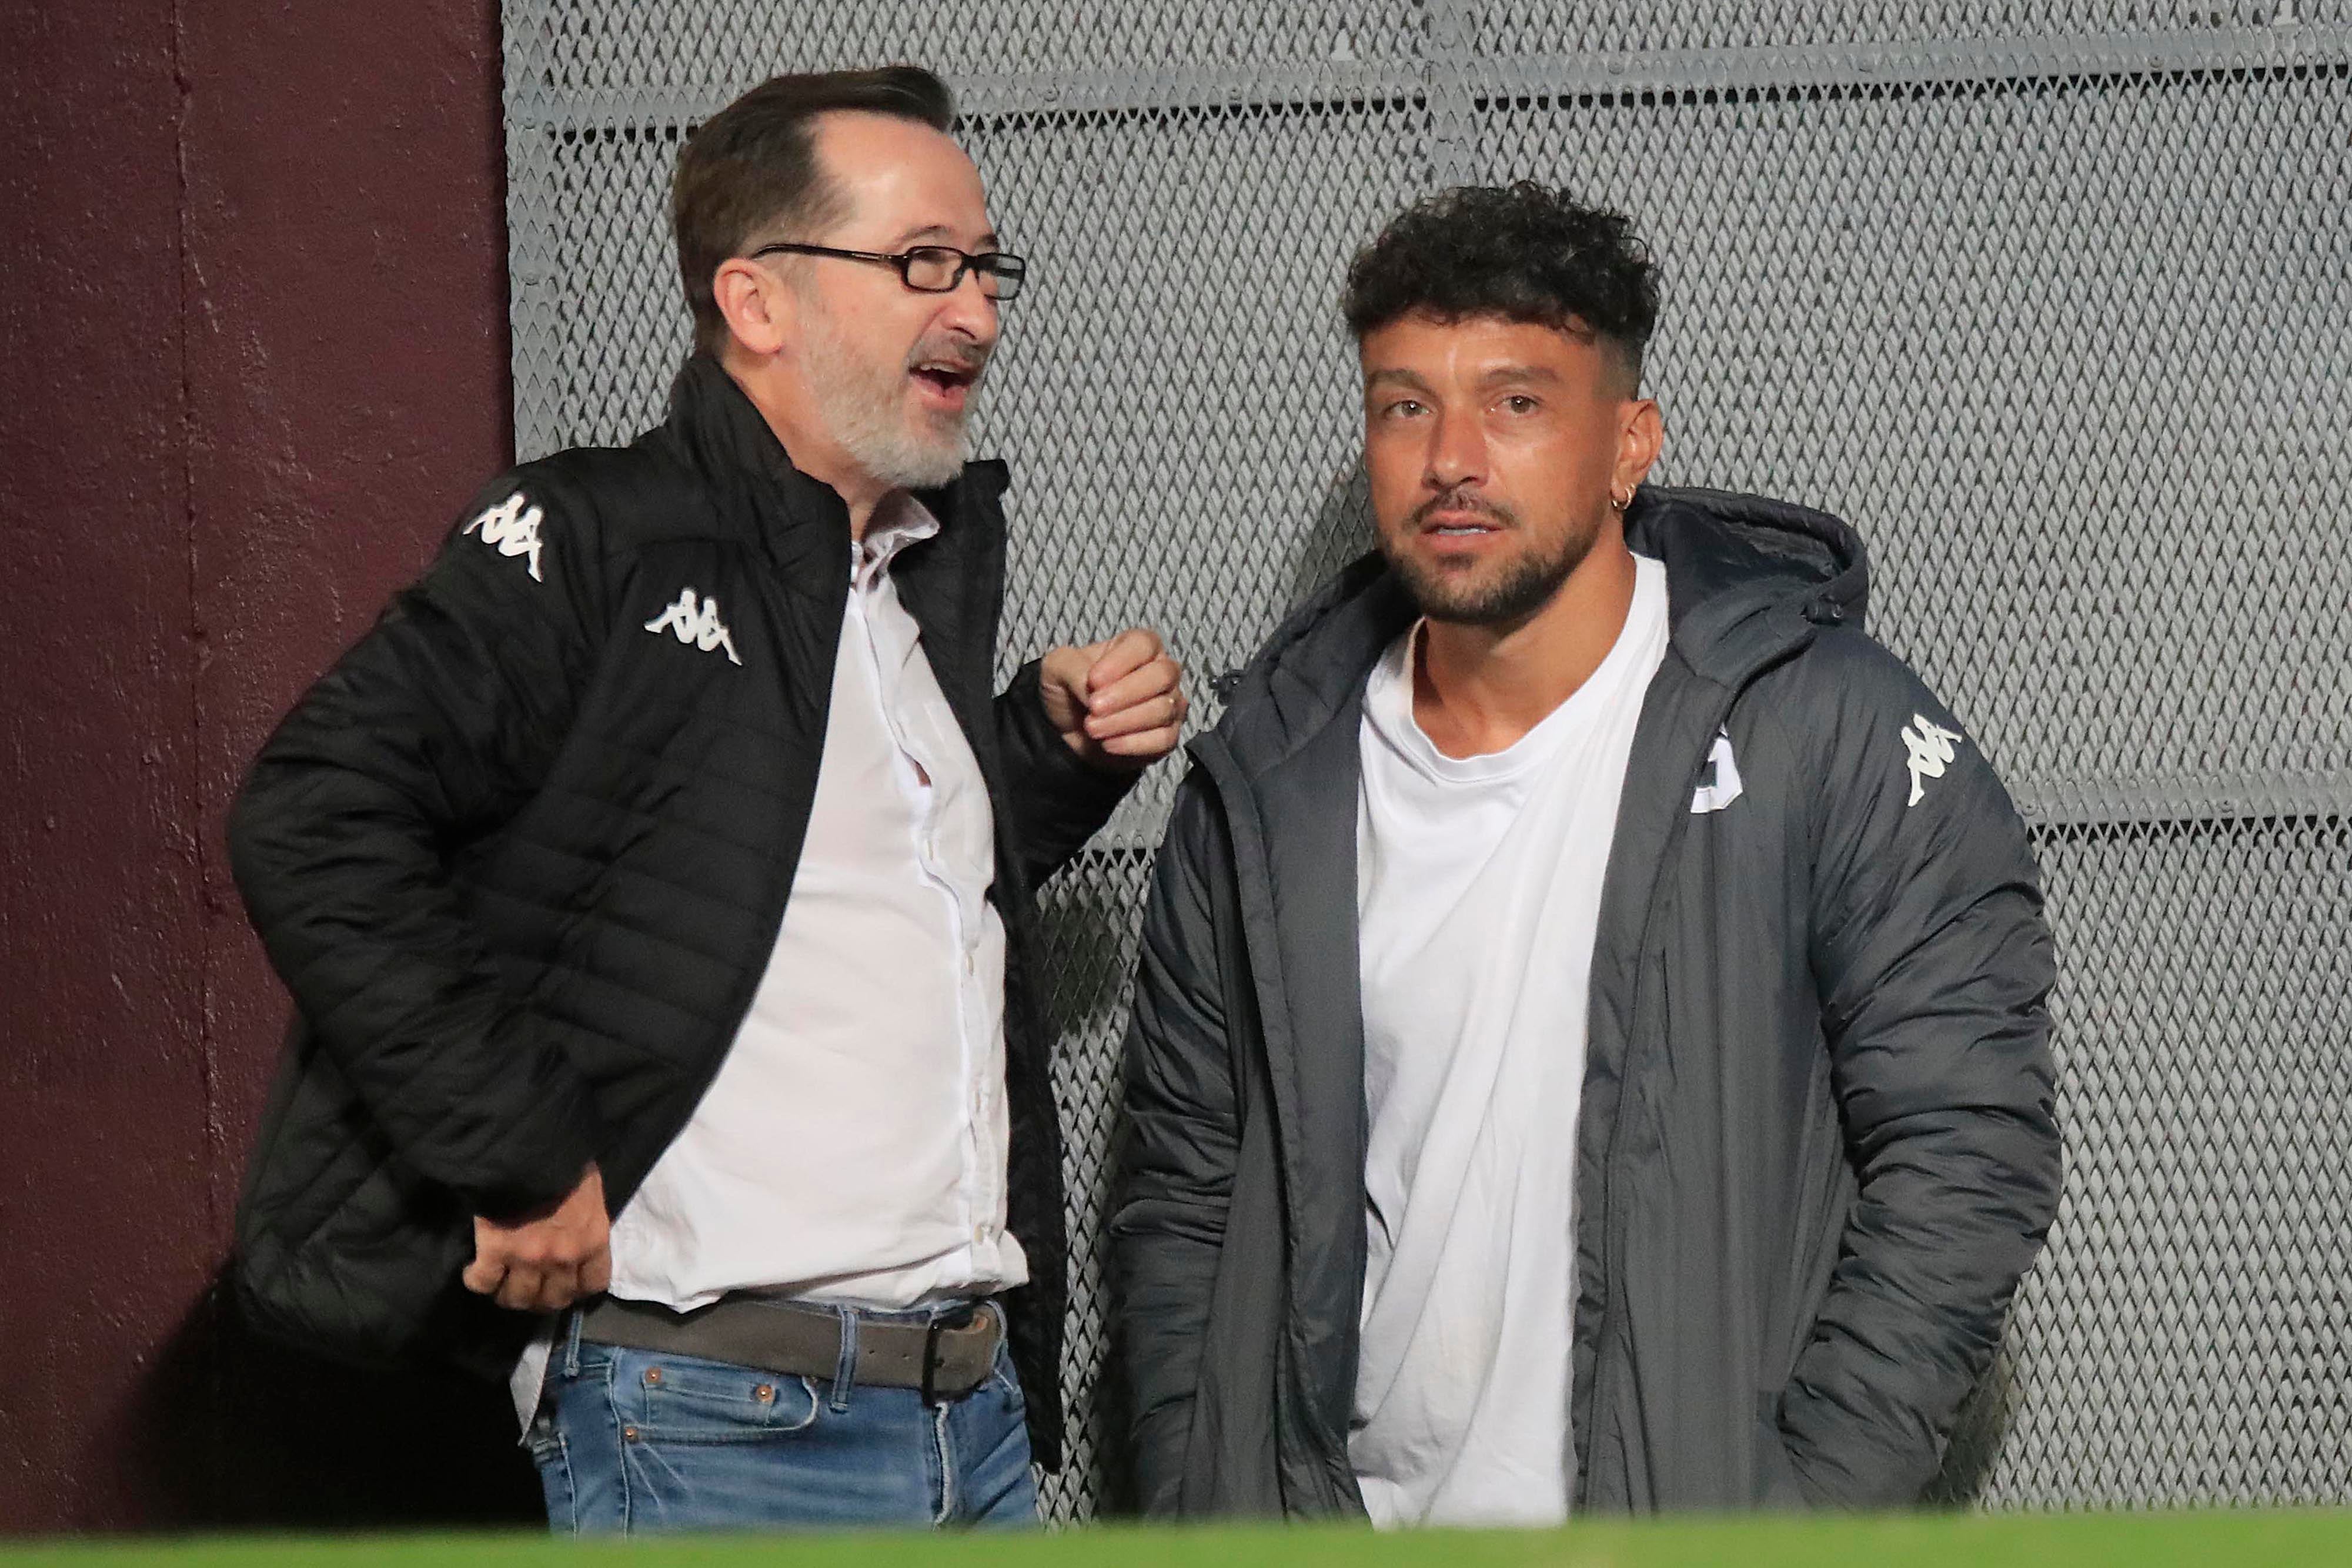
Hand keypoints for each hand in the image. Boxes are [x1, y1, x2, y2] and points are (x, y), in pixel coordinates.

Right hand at [462, 1163, 611, 1312]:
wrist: (529, 1147)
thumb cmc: (565, 1161)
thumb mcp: (590, 1191)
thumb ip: (586, 1221)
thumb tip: (578, 1232)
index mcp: (592, 1241)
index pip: (593, 1284)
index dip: (577, 1287)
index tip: (565, 1282)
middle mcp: (563, 1258)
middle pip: (553, 1300)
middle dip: (541, 1298)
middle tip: (529, 1287)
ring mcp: (528, 1259)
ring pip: (517, 1299)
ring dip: (507, 1294)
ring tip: (501, 1283)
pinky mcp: (495, 1252)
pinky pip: (483, 1283)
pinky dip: (476, 1280)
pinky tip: (474, 1270)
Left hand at [1040, 628, 1186, 771]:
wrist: (1066, 728)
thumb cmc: (1069, 688)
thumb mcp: (1058, 668)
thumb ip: (1075, 670)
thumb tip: (1094, 691)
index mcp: (1138, 646)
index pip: (1143, 645)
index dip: (1119, 663)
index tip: (1093, 680)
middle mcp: (1159, 670)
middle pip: (1162, 675)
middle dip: (1126, 694)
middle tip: (1094, 707)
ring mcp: (1168, 703)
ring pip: (1163, 709)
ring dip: (1123, 721)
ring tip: (1092, 728)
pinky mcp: (1167, 735)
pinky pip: (1164, 739)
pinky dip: (1133, 743)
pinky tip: (1109, 744)